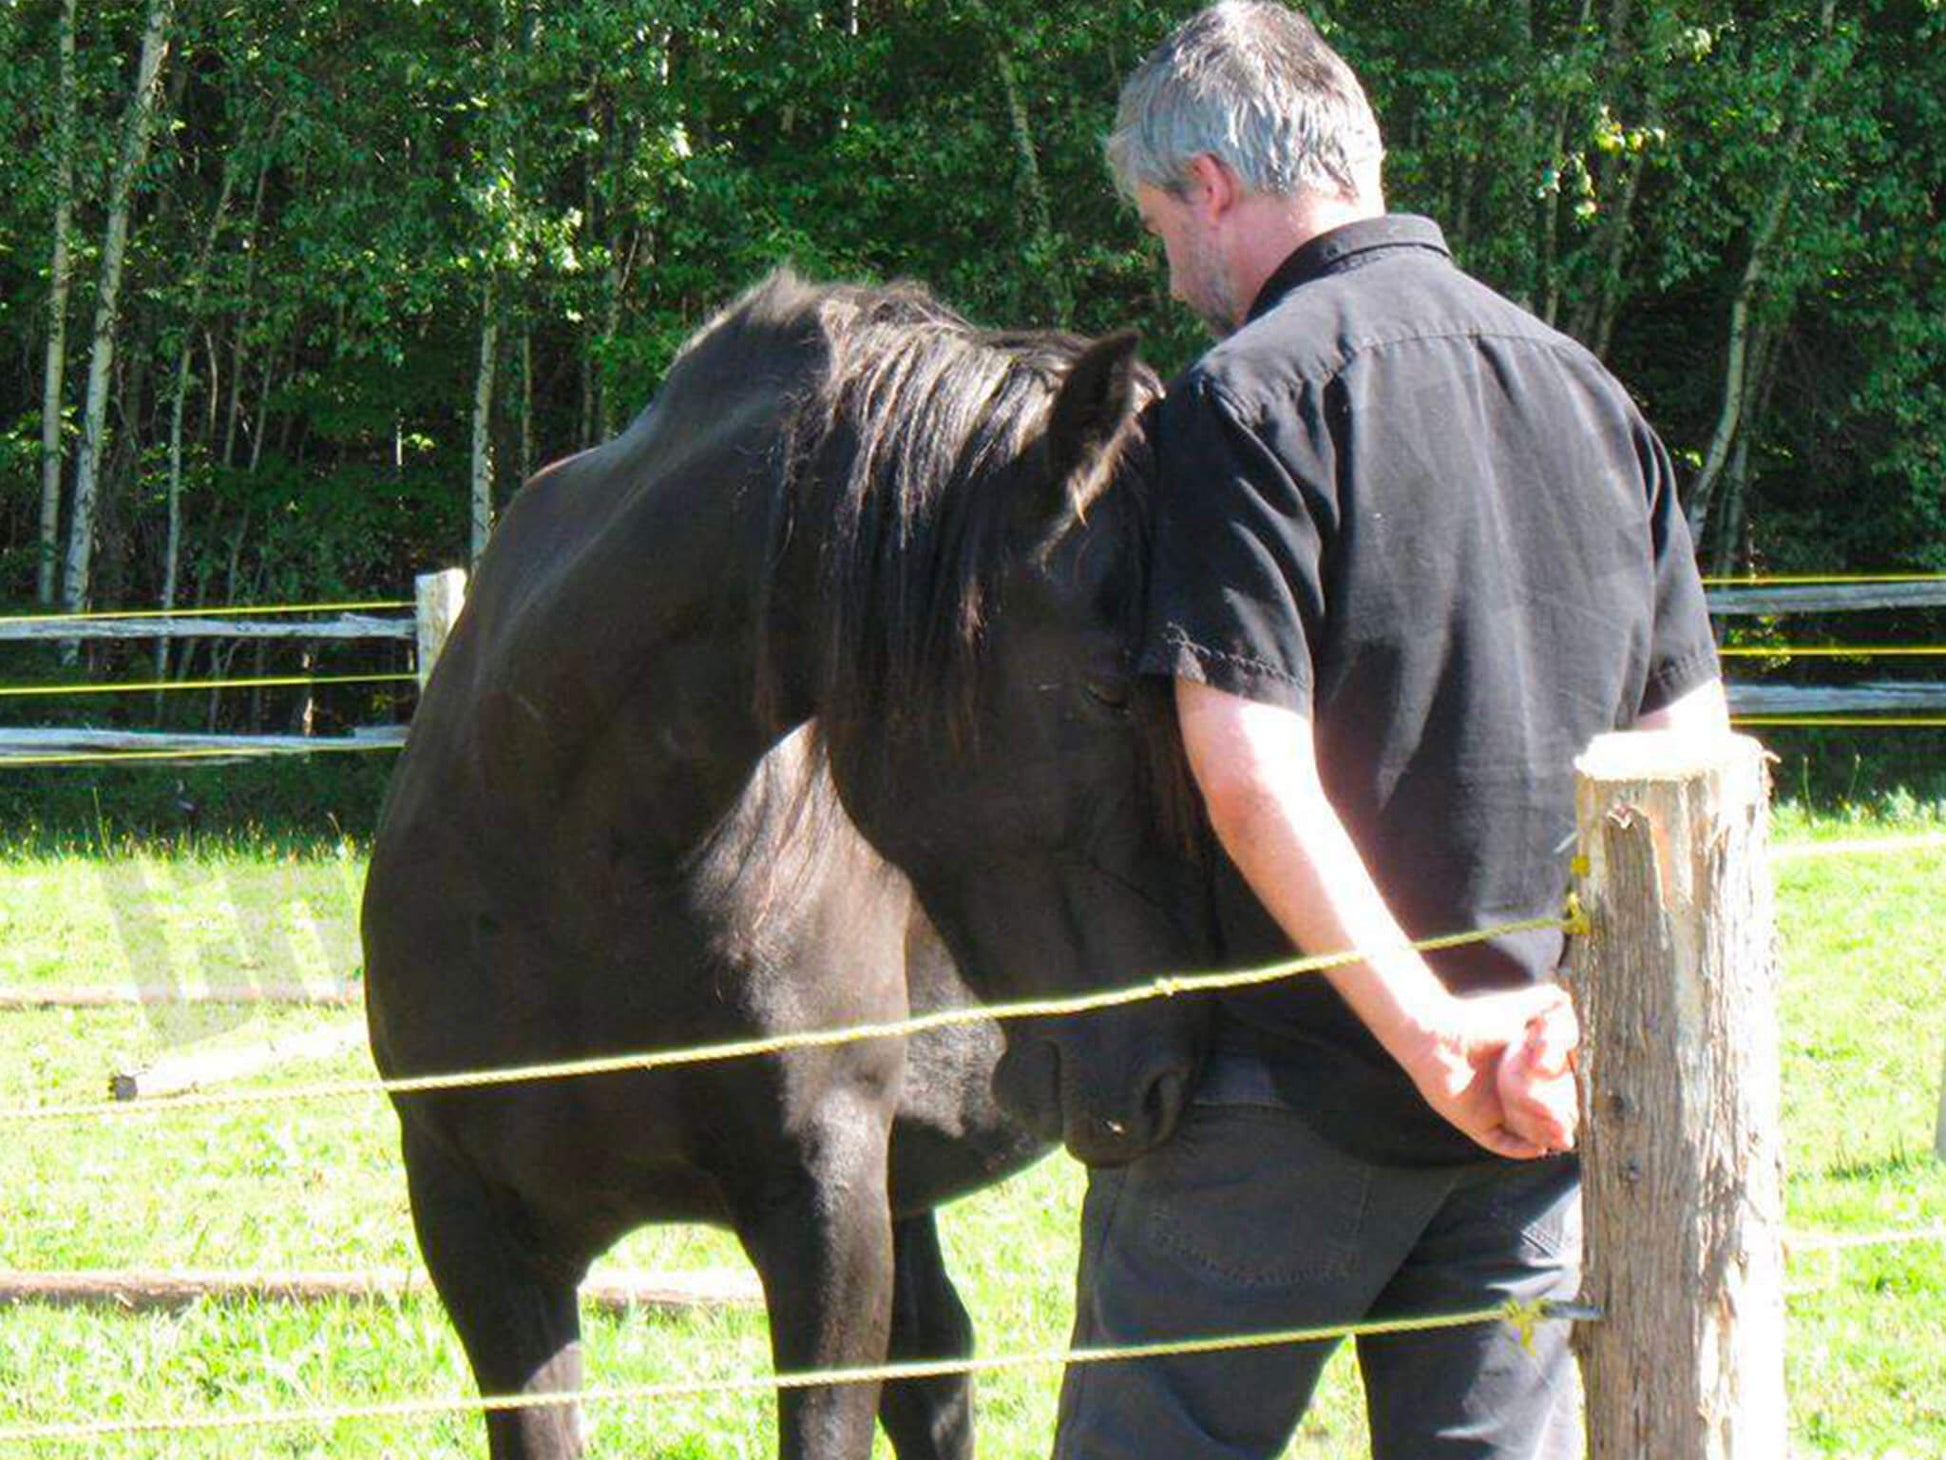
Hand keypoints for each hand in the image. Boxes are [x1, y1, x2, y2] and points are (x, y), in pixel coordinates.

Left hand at [1395, 983, 1578, 1159]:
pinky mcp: (1478, 1123)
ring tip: (1554, 1129)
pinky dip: (1522, 1148)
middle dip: (1558, 1114)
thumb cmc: (1474, 1019)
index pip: (1564, 1090)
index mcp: (1531, 1070)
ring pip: (1533, 1132)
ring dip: (1544, 1131)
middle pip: (1552, 1115)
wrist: (1434, 1034)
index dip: (1568, 1090)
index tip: (1558, 1076)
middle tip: (1556, 1107)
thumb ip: (1546, 1001)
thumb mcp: (1517, 1008)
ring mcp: (1498, 1110)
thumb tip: (1569, 1000)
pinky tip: (1536, 1147)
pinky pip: (1504, 1144)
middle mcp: (1518, 1093)